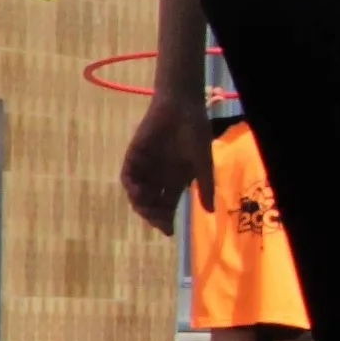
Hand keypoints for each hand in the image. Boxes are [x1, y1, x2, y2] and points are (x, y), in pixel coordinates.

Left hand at [118, 94, 205, 230]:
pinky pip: (128, 176)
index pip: (168, 206)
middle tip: (158, 223)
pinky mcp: (133, 157)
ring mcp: (145, 168)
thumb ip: (205, 186)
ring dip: (140, 203)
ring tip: (146, 210)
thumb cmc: (195, 133)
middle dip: (153, 215)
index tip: (169, 232)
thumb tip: (210, 211)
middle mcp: (158, 177)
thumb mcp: (203, 163)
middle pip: (151, 203)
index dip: (166, 220)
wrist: (181, 108)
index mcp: (175, 181)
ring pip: (138, 193)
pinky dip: (131, 186)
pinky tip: (137, 191)